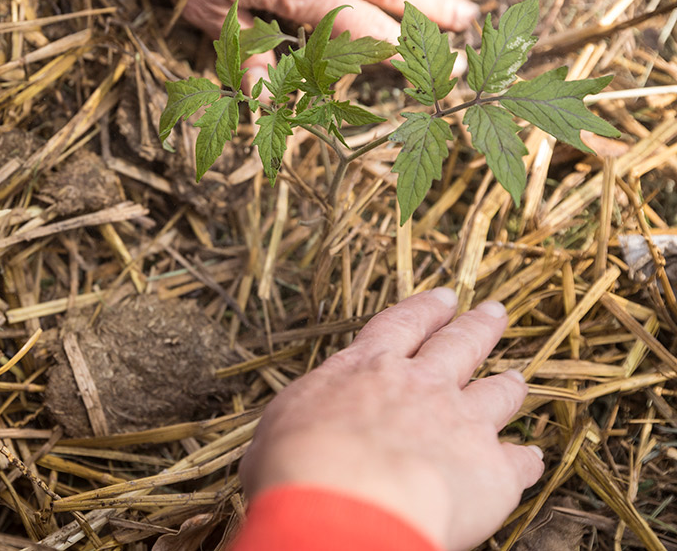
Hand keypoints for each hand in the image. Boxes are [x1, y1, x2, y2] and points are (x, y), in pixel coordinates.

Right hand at [238, 288, 544, 550]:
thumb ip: (296, 428)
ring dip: (508, 385)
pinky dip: (526, 458)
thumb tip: (275, 449)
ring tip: (518, 379)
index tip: (445, 297)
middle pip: (460, 345)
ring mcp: (463, 423)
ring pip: (498, 393)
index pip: (401, 325)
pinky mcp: (493, 471)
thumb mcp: (276, 434)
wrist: (345, 508)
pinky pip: (521, 460)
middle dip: (478, 326)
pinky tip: (530, 458)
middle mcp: (421, 385)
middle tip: (494, 312)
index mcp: (367, 368)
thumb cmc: (297, 469)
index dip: (426, 310)